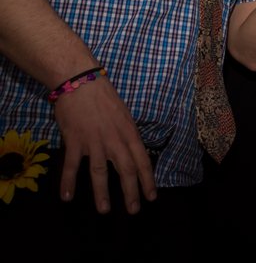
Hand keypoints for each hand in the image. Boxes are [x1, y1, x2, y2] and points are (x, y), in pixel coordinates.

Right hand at [53, 77, 155, 213]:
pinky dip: (68, 182)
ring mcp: (94, 142)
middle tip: (133, 210)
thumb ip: (127, 135)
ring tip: (104, 211)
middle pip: (125, 170)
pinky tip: (67, 197)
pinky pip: (71, 165)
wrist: (81, 82)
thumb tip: (132, 152)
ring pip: (100, 172)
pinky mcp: (75, 141)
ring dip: (102, 193)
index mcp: (129, 133)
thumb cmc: (104, 97)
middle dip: (131, 192)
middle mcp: (114, 140)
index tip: (151, 197)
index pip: (142, 161)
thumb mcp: (124, 115)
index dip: (147, 180)